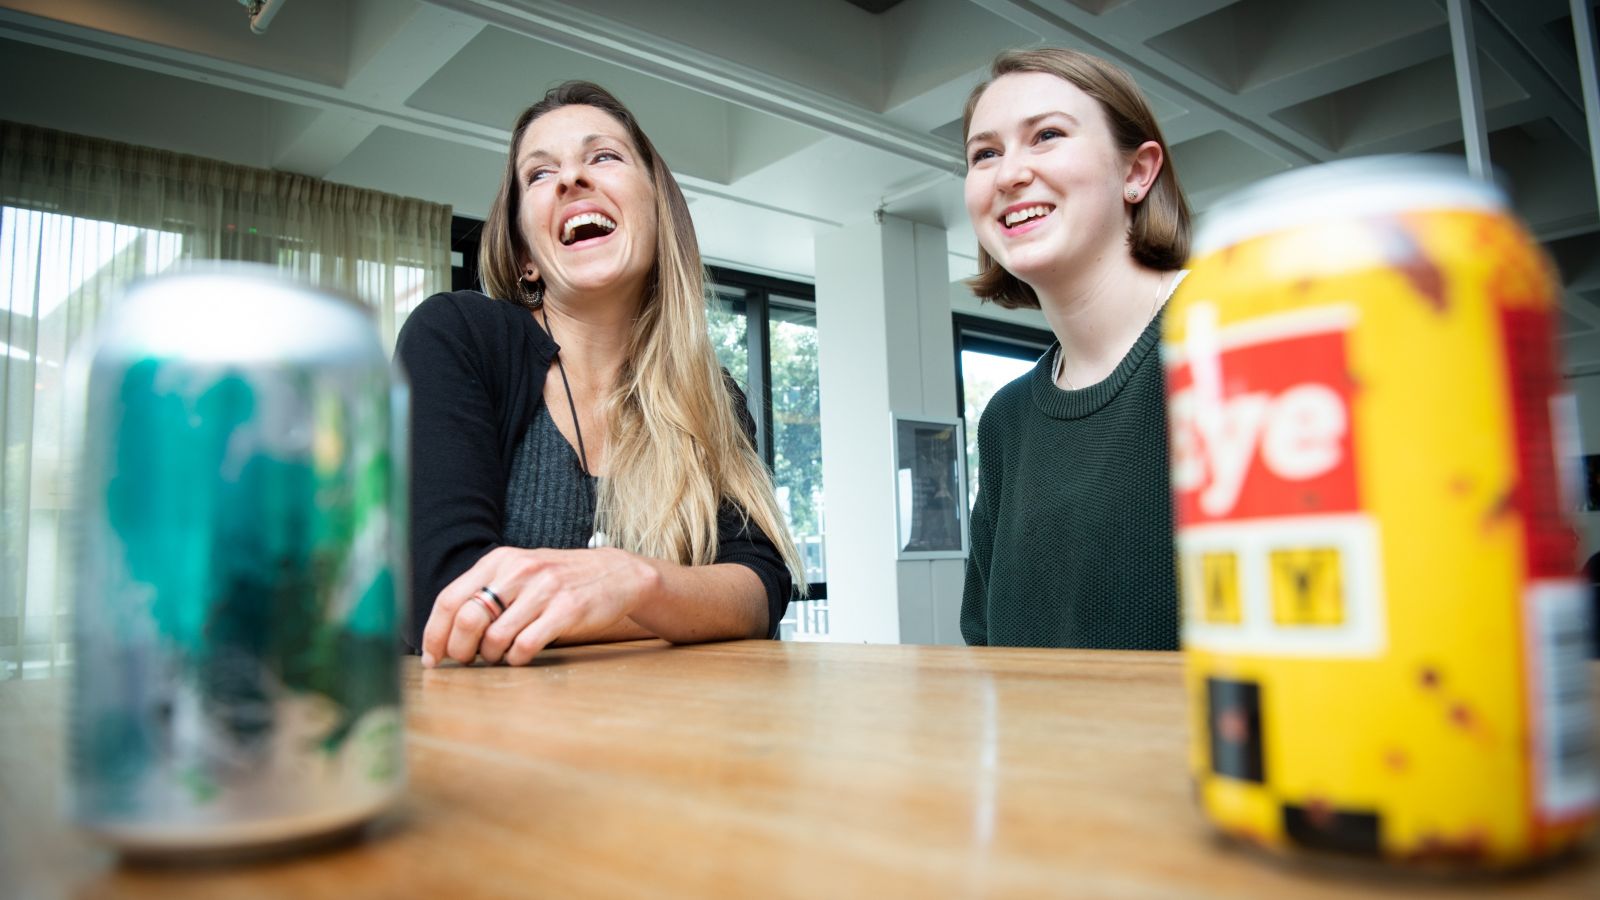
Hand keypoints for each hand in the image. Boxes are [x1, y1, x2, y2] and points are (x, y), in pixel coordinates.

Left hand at [421, 546, 661, 666]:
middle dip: (460, 650)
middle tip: (467, 661)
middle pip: (467, 620)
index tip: (433, 657)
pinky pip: (526, 646)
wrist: (615, 574)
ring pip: (495, 638)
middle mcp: (518, 571)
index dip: (434, 634)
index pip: (449, 599)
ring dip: (491, 657)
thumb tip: (447, 631)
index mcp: (499, 561)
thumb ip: (487, 591)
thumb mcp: (520, 572)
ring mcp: (543, 590)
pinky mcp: (566, 610)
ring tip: (499, 657)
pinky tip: (521, 656)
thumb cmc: (560, 580)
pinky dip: (517, 659)